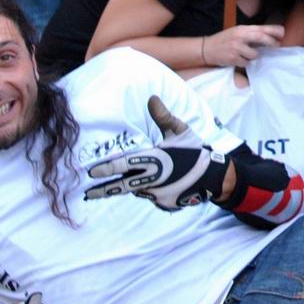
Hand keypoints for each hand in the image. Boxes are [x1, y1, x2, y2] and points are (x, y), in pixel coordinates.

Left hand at [84, 95, 227, 208]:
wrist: (214, 177)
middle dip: (103, 191)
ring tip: (153, 176)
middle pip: (121, 187)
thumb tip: (151, 98)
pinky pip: (153, 197)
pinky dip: (155, 191)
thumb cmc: (195, 151)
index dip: (105, 169)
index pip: (122, 166)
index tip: (90, 173)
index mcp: (152, 161)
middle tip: (89, 194)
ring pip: (140, 190)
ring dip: (139, 184)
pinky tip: (166, 184)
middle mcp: (151, 181)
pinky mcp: (164, 205)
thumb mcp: (180, 131)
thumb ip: (163, 116)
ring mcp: (157, 195)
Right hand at [200, 24, 284, 68]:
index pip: (261, 28)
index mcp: (242, 29)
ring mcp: (236, 48)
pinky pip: (246, 63)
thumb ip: (251, 34)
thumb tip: (270, 37)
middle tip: (276, 46)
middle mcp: (239, 36)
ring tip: (248, 54)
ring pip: (255, 54)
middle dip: (271, 42)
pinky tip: (239, 59)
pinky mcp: (233, 58)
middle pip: (260, 38)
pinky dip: (246, 62)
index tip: (282, 33)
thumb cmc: (225, 40)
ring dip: (255, 56)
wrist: (207, 48)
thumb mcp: (237, 32)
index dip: (273, 30)